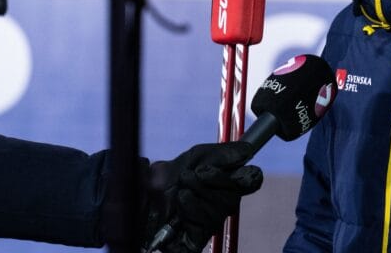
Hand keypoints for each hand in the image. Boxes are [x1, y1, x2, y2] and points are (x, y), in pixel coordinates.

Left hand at [143, 141, 263, 252]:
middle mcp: (221, 205)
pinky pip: (205, 224)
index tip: (234, 165)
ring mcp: (210, 223)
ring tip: (180, 190)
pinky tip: (180, 204)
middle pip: (235, 193)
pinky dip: (191, 209)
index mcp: (224, 183)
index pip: (252, 179)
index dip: (247, 173)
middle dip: (211, 178)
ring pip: (220, 208)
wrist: (138, 197)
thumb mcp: (192, 158)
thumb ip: (221, 153)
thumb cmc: (164, 180)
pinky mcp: (196, 240)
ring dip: (197, 191)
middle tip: (191, 174)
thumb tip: (247, 150)